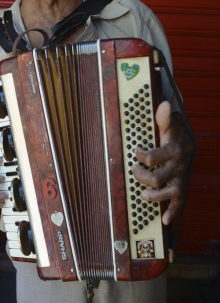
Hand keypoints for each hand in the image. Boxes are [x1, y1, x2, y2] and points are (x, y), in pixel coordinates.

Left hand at [132, 101, 193, 224]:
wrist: (190, 145)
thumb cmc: (174, 135)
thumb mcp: (169, 125)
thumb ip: (163, 118)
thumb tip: (164, 103)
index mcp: (173, 151)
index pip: (152, 157)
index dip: (140, 156)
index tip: (136, 151)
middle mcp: (178, 167)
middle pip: (157, 178)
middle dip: (141, 176)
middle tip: (134, 170)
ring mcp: (180, 179)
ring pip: (169, 193)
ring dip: (155, 197)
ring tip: (142, 195)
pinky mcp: (182, 188)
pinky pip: (180, 203)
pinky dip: (173, 212)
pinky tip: (164, 220)